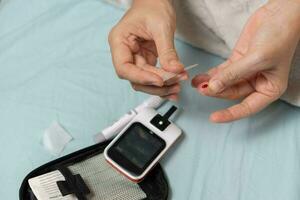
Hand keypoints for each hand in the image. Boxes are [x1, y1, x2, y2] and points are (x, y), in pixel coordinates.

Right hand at [108, 0, 186, 99]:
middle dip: (155, 85)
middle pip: (135, 78)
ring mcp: (135, 58)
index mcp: (119, 41)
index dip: (141, 78)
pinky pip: (152, 76)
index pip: (124, 68)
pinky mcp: (145, 60)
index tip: (160, 81)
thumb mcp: (161, 27)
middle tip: (175, 85)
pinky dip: (163, 82)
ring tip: (178, 87)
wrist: (156, 1)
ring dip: (160, 87)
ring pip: (144, 81)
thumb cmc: (153, 7)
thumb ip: (167, 51)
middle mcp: (124, 52)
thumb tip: (175, 71)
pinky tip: (174, 87)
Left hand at [192, 0, 299, 122]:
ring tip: (197, 83)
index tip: (214, 117)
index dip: (230, 114)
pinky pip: (222, 72)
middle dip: (216, 92)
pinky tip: (201, 77)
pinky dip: (211, 74)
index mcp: (269, 89)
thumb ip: (234, 74)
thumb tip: (214, 87)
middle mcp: (257, 82)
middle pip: (232, 93)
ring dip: (211, 84)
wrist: (280, 13)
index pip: (247, 108)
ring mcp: (246, 72)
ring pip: (225, 83)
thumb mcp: (257, 59)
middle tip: (202, 89)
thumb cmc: (280, 36)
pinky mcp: (237, 61)